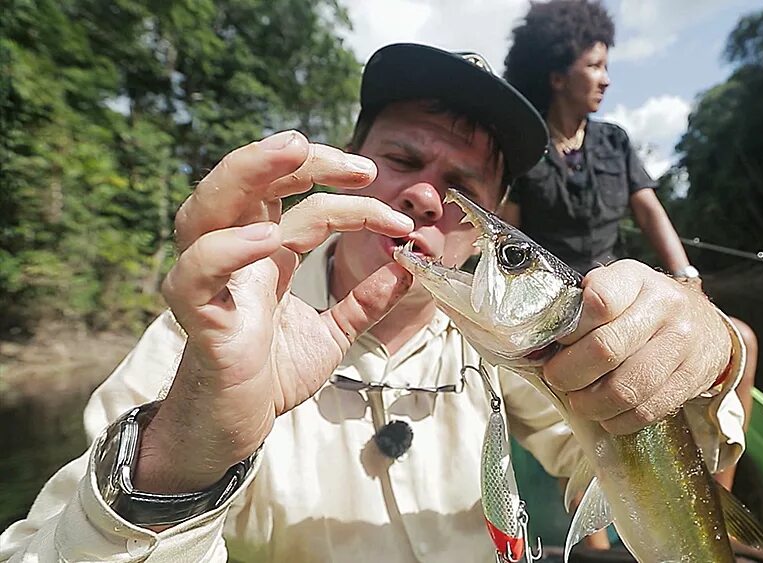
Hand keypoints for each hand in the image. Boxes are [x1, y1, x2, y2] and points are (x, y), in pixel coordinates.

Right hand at [136, 131, 414, 492]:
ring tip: (292, 151)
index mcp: (269, 256)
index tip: (404, 223)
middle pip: (247, 184)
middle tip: (355, 162)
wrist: (236, 427)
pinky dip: (224, 252)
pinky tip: (267, 241)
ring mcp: (213, 284)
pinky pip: (194, 276)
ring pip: (206, 209)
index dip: (354, 201)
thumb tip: (410, 266)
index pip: (304, 204)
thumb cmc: (272, 374)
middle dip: (292, 157)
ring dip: (246, 171)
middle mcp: (236, 258)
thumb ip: (367, 302)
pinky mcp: (198, 320)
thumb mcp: (334, 334)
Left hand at [542, 260, 731, 434]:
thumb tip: (538, 346)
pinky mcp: (692, 378)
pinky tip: (608, 414)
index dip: (568, 329)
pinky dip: (618, 421)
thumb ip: (581, 309)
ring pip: (625, 389)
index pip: (598, 301)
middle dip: (569, 373)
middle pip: (605, 350)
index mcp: (636, 278)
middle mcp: (664, 306)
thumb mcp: (616, 290)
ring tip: (580, 401)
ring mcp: (682, 343)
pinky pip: (646, 411)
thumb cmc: (645, 308)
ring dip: (591, 404)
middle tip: (557, 378)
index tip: (556, 342)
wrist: (705, 324)